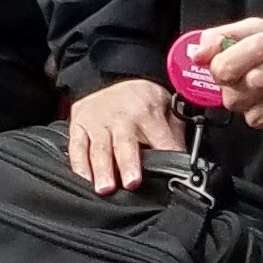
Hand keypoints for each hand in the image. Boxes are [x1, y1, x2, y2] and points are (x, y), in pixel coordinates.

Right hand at [66, 76, 186, 193]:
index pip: (161, 140)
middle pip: (125, 143)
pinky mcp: (79, 125)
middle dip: (128, 163)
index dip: (167, 155)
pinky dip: (78, 164)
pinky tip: (83, 179)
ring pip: (99, 148)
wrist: (112, 75)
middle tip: (131, 183)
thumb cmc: (141, 98)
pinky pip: (76, 146)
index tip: (173, 172)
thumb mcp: (165, 106)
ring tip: (104, 188)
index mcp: (146, 113)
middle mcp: (120, 118)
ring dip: (101, 169)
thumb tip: (186, 163)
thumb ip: (174, 135)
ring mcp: (97, 122)